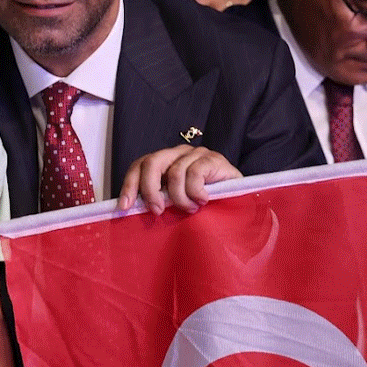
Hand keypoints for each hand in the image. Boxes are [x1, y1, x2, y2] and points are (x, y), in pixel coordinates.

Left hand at [117, 145, 241, 213]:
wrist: (241, 202)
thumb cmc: (206, 206)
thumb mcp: (177, 204)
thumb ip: (160, 202)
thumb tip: (131, 212)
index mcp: (166, 162)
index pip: (140, 165)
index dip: (130, 184)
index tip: (124, 206)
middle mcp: (178, 154)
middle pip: (152, 162)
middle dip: (149, 189)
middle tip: (156, 211)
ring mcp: (196, 154)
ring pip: (174, 172)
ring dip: (179, 197)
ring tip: (190, 210)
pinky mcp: (214, 159)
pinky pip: (195, 173)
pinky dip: (195, 192)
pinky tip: (203, 201)